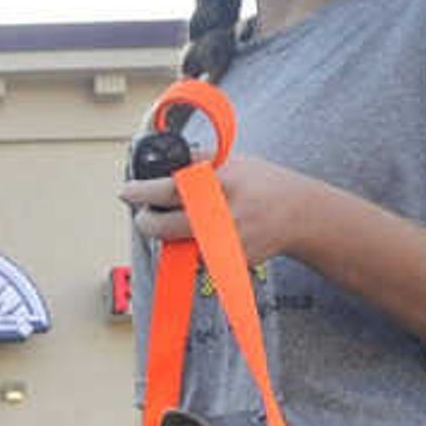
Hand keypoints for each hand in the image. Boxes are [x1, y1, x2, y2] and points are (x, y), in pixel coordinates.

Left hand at [123, 150, 314, 263]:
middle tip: (142, 215)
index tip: (126, 191)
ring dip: (174, 233)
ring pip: (181, 243)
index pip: (172, 189)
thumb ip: (198, 165)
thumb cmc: (262, 184)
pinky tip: (215, 232)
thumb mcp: (234, 162)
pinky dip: (197, 245)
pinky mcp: (231, 263)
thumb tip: (159, 168)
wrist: (299, 215)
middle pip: (167, 226)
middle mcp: (225, 216)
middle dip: (147, 221)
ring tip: (192, 217)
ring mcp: (227, 244)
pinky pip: (199, 255)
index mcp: (224, 183)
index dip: (144, 192)